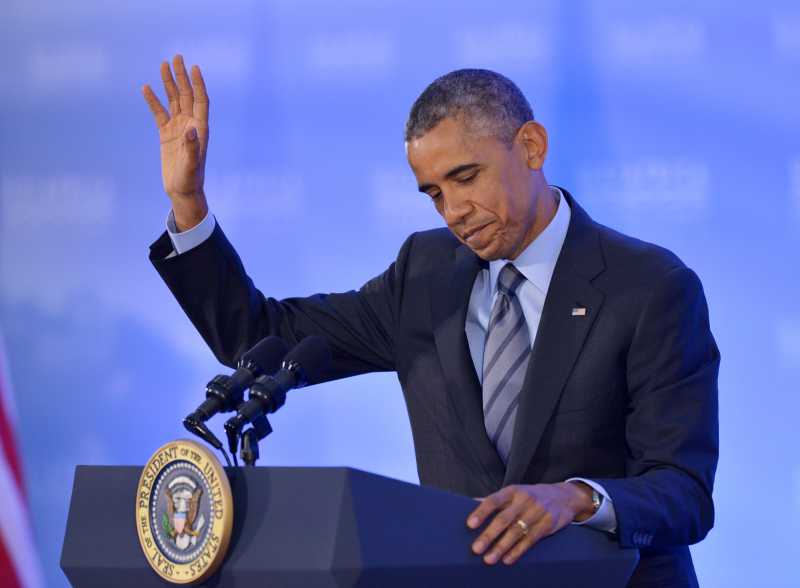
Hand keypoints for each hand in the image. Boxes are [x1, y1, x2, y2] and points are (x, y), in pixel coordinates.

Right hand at [142, 55, 208, 230]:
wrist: (182, 191)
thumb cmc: (190, 179)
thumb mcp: (191, 164)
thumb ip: (192, 146)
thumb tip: (190, 129)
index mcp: (200, 129)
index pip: (200, 100)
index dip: (198, 84)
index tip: (194, 67)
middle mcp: (190, 125)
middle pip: (186, 95)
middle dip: (181, 77)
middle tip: (176, 57)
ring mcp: (177, 129)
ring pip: (172, 101)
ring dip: (168, 83)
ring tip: (162, 64)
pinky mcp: (166, 135)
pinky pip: (159, 113)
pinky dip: (153, 101)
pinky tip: (146, 88)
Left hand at [466, 482, 593, 565]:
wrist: (564, 496)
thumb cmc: (531, 496)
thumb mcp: (515, 492)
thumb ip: (495, 499)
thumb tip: (471, 501)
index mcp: (513, 491)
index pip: (494, 500)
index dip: (481, 512)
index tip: (470, 524)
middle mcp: (525, 500)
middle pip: (504, 519)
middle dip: (489, 535)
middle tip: (476, 549)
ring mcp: (538, 511)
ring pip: (516, 532)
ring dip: (501, 547)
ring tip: (489, 559)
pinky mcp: (548, 524)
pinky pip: (531, 539)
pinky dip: (518, 550)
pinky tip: (508, 559)